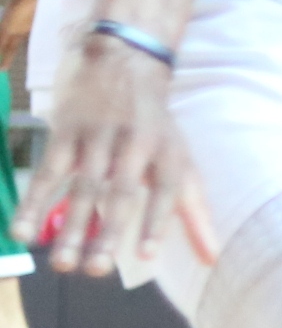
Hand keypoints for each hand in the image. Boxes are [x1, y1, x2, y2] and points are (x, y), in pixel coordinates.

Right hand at [16, 32, 193, 276]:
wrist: (125, 57)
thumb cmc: (156, 123)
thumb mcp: (181, 158)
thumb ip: (194, 211)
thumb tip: (213, 258)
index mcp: (169, 151)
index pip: (167, 189)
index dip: (158, 221)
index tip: (147, 255)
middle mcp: (136, 144)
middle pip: (122, 192)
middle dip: (108, 232)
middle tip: (95, 271)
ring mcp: (100, 137)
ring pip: (84, 187)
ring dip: (71, 226)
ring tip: (62, 265)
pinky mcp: (67, 132)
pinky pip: (50, 172)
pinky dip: (35, 202)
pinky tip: (22, 231)